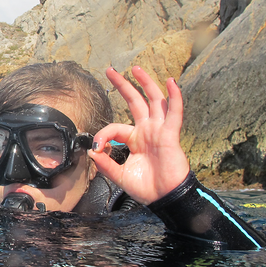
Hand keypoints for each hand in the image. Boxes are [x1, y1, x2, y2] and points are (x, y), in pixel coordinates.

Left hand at [88, 66, 189, 204]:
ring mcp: (159, 131)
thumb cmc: (147, 188)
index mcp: (135, 139)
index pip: (115, 127)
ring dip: (145, 83)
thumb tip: (91, 151)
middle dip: (123, 85)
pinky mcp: (170, 135)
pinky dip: (174, 97)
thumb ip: (105, 164)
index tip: (96, 147)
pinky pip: (174, 113)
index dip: (103, 134)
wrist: (165, 198)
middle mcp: (147, 131)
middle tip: (110, 70)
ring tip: (135, 68)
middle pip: (135, 101)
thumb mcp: (120, 176)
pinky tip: (171, 82)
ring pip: (154, 101)